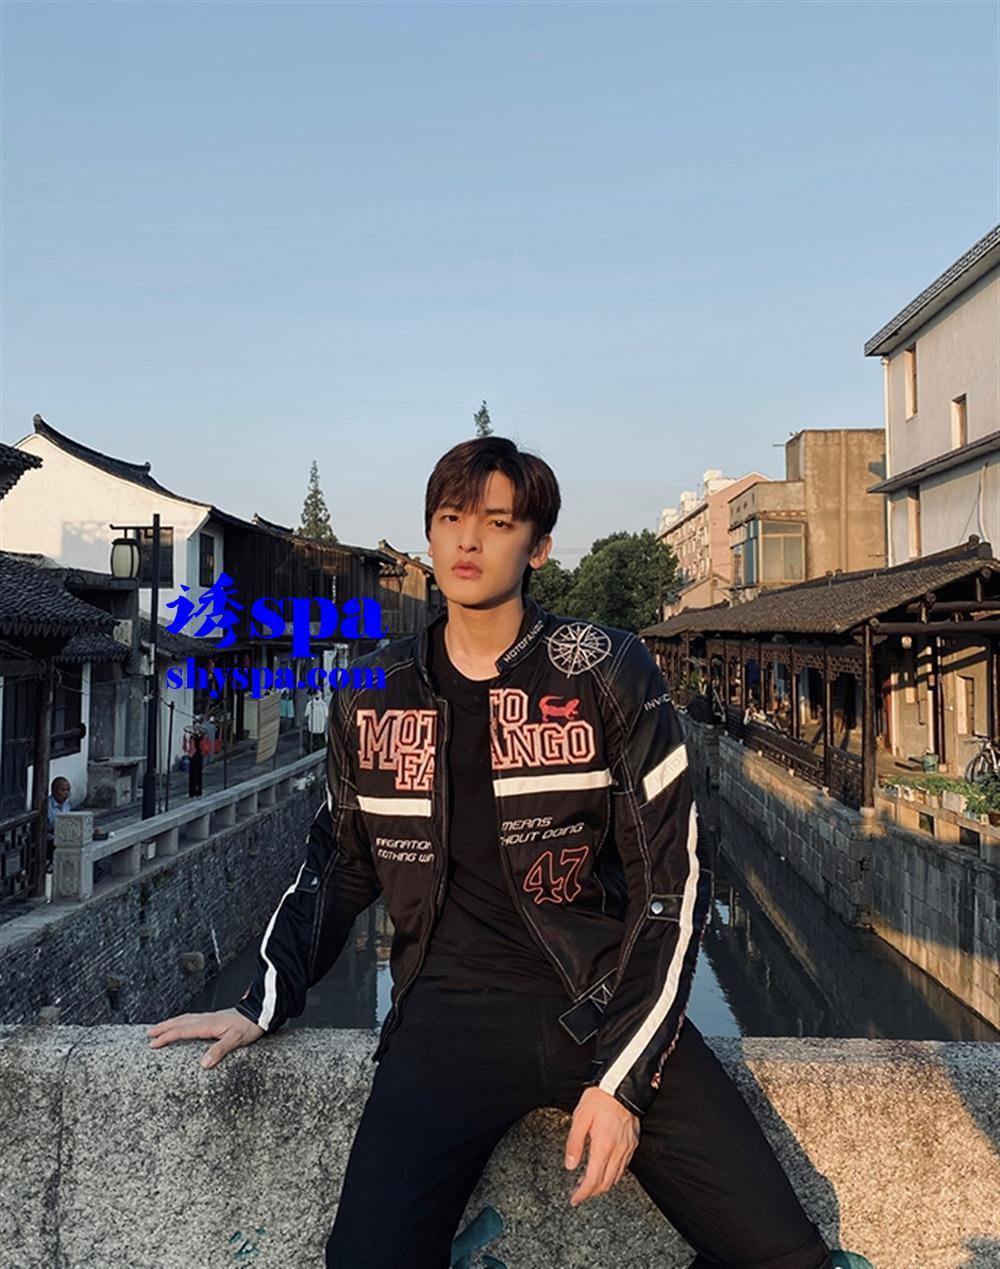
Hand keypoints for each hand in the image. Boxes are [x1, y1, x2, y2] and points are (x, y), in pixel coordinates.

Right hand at [146, 1008, 264, 1069]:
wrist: (259, 1013)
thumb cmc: (249, 1026)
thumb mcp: (236, 1040)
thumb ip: (220, 1050)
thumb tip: (203, 1063)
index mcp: (208, 1025)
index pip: (182, 1031)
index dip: (167, 1037)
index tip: (153, 1044)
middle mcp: (206, 1019)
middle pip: (180, 1022)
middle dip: (163, 1028)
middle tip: (148, 1034)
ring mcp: (209, 1018)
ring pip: (185, 1019)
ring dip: (170, 1023)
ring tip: (159, 1028)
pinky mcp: (213, 1018)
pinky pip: (191, 1018)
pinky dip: (181, 1021)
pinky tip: (181, 1024)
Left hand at [564, 1086, 639, 1206]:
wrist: (621, 1084)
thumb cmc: (599, 1098)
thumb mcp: (580, 1118)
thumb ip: (574, 1144)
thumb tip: (570, 1165)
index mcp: (603, 1146)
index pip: (593, 1180)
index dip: (583, 1193)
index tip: (574, 1199)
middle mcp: (618, 1151)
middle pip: (606, 1183)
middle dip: (591, 1192)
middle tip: (578, 1193)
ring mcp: (627, 1148)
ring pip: (616, 1177)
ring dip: (602, 1185)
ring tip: (587, 1181)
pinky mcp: (633, 1142)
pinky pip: (623, 1166)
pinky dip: (612, 1174)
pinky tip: (603, 1168)